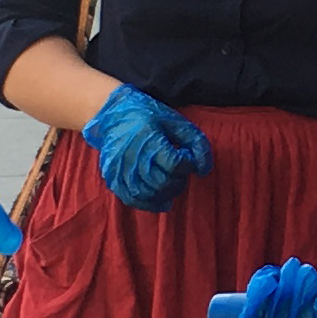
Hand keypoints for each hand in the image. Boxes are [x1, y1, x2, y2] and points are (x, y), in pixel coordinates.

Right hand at [85, 84, 212, 211]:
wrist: (112, 113)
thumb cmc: (148, 115)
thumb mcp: (176, 122)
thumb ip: (196, 143)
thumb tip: (204, 170)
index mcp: (149, 140)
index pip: (175, 164)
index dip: (187, 164)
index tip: (186, 157)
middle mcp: (132, 157)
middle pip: (162, 182)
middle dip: (178, 180)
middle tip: (179, 171)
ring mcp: (120, 169)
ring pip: (148, 194)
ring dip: (166, 193)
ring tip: (171, 182)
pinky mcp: (112, 177)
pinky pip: (131, 199)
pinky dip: (149, 204)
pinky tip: (161, 202)